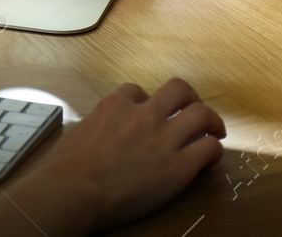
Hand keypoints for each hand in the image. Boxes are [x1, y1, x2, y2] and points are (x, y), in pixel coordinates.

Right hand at [20, 79, 225, 232]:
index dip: (146, 100)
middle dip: (189, 97)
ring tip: (214, 130)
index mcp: (116, 104)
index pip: (138, 90)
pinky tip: (210, 159)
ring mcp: (163, 139)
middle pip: (179, 89)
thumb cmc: (66, 167)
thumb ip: (97, 123)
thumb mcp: (78, 130)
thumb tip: (100, 128)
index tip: (149, 111)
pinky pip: (208, 149)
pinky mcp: (179, 167)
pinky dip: (213, 151)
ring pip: (201, 114)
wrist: (75, 191)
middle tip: (192, 110)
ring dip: (211, 120)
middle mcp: (144, 114)